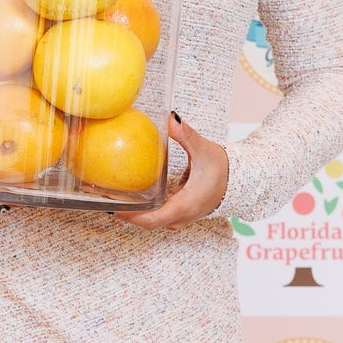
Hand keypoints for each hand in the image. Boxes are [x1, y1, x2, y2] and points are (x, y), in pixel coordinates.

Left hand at [115, 112, 228, 229]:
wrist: (237, 180)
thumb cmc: (222, 168)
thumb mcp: (204, 150)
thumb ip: (187, 135)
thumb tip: (172, 119)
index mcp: (186, 205)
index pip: (154, 220)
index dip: (132, 217)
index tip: (114, 208)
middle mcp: (182, 216)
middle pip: (149, 222)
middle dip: (128, 214)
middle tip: (106, 199)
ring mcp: (181, 217)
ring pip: (154, 220)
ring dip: (135, 212)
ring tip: (114, 197)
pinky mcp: (181, 212)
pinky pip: (159, 215)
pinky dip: (145, 209)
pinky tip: (133, 195)